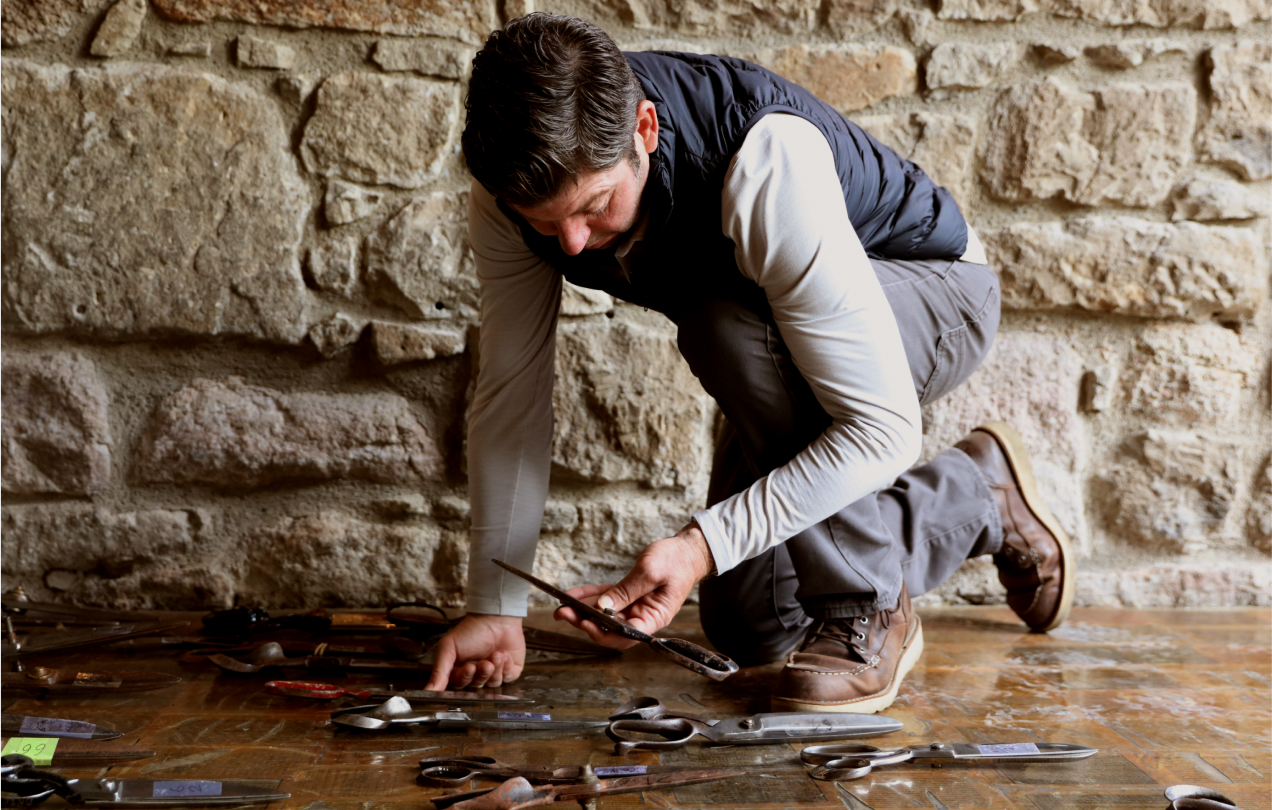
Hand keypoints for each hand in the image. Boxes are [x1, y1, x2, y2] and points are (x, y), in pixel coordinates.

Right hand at [425, 613, 524, 689]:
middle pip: (476, 685)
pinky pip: (508, 678)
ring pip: (493, 683)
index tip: (469, 668)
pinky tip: (504, 654)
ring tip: (496, 654)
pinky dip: (507, 667)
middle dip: (481, 674)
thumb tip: (428, 692)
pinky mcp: (510, 670)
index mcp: (460, 670)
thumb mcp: (449, 647)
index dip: (465, 678)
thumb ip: (439, 671)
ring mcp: (494, 673)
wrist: (496, 616)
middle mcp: (477, 674)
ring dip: (495, 668)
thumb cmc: (471, 629)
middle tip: (484, 663)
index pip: (459, 685)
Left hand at [554, 522, 713, 647]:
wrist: (687, 549)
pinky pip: (606, 598)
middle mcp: (643, 616)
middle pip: (610, 627)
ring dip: (583, 610)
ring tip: (561, 606)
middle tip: (563, 613)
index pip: (626, 635)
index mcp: (654, 617)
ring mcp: (634, 606)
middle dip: (585, 622)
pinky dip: (590, 596)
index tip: (586, 623)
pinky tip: (573, 594)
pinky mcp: (628, 594)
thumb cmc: (676, 561)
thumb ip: (626, 591)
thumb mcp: (650, 573)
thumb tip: (602, 607)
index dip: (604, 634)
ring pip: (604, 614)